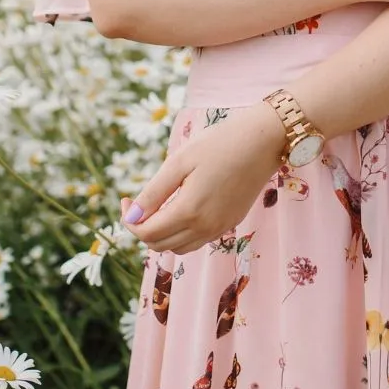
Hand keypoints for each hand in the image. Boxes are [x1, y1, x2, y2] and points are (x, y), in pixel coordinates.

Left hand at [120, 103, 284, 256]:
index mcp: (190, 211)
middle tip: (137, 203)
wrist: (264, 141)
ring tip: (158, 207)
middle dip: (142, 228)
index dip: (129, 221)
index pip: (147, 233)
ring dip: (162, 234)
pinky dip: (181, 233)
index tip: (124, 199)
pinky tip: (180, 208)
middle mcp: (206, 227)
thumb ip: (153, 193)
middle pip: (160, 245)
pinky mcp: (231, 223)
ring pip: (179, 247)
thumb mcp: (179, 162)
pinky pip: (198, 240)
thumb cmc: (219, 143)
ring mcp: (220, 228)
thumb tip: (131, 216)